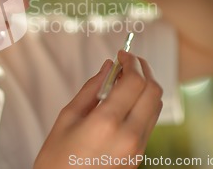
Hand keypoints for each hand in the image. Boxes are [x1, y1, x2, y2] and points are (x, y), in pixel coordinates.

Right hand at [34, 51, 162, 168]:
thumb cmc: (56, 158)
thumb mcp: (67, 117)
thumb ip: (91, 88)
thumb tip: (108, 67)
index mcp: (107, 123)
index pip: (135, 81)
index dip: (131, 61)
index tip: (122, 54)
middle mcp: (129, 136)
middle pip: (153, 91)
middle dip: (144, 70)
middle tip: (129, 62)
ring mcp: (138, 149)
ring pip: (155, 107)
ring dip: (146, 87)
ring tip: (125, 81)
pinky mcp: (139, 157)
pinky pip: (149, 123)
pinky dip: (143, 105)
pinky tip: (126, 101)